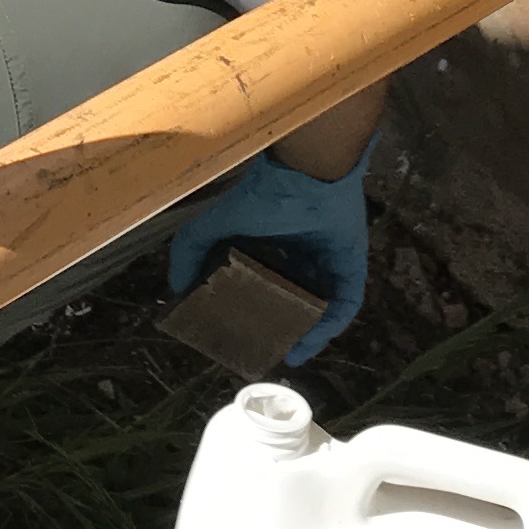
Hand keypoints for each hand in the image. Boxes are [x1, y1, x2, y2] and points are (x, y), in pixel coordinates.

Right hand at [166, 151, 369, 364]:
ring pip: (320, 306)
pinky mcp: (351, 266)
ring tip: (289, 353)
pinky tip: (309, 342)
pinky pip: (344, 304)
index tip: (242, 332)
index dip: (254, 309)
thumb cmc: (263, 196)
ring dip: (307, 332)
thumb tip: (178, 289)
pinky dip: (329, 325)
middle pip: (294, 299)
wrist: (307, 174)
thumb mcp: (213, 224)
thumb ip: (190, 251)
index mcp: (272, 244)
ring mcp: (328, 261)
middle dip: (282, 325)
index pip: (265, 284)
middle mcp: (301, 255)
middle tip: (266, 347)